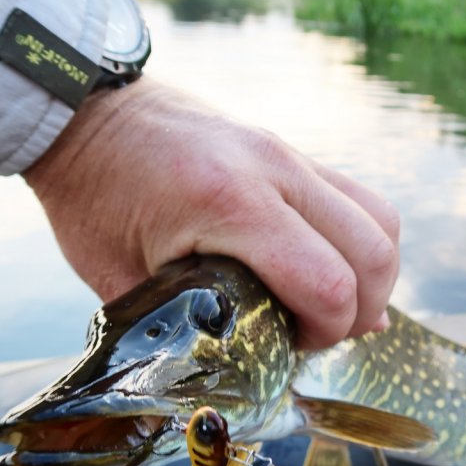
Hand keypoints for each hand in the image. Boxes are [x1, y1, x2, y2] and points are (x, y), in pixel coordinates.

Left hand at [23, 77, 398, 349]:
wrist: (84, 111)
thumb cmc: (94, 197)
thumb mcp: (124, 276)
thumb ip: (190, 322)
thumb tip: (258, 354)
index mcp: (229, 202)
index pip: (326, 283)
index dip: (326, 333)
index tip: (292, 348)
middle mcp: (274, 169)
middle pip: (373, 251)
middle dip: (362, 309)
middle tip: (318, 334)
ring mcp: (290, 153)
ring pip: (382, 220)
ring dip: (375, 274)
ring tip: (337, 305)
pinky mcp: (295, 150)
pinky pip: (362, 199)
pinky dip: (362, 243)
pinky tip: (333, 269)